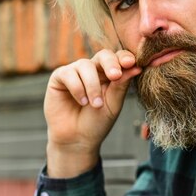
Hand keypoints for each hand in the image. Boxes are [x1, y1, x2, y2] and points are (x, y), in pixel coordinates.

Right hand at [43, 49, 141, 177]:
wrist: (76, 140)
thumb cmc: (96, 123)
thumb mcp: (113, 105)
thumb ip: (121, 86)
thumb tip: (135, 67)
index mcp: (109, 74)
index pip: (118, 58)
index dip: (124, 58)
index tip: (131, 63)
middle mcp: (93, 70)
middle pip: (103, 55)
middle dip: (110, 63)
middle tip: (115, 75)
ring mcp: (76, 72)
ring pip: (85, 65)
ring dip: (92, 85)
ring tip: (95, 105)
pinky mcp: (59, 77)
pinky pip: (69, 74)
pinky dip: (77, 88)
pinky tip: (82, 102)